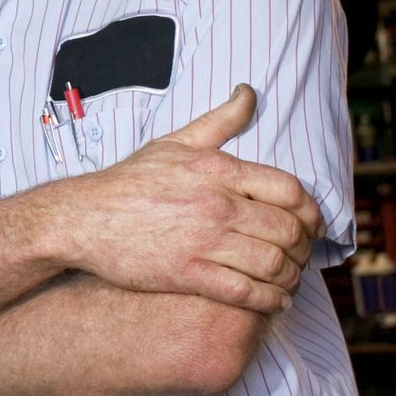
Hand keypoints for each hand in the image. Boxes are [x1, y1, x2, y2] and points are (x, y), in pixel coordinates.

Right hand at [58, 84, 323, 313]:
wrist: (84, 218)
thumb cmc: (129, 181)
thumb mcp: (175, 142)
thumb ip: (220, 120)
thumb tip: (249, 94)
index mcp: (219, 170)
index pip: (290, 191)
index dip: (310, 212)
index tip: (311, 225)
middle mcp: (217, 204)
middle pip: (287, 230)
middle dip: (304, 248)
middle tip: (302, 256)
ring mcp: (203, 241)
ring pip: (272, 263)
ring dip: (291, 277)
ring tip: (291, 281)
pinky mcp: (188, 274)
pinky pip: (245, 292)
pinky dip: (269, 301)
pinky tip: (274, 302)